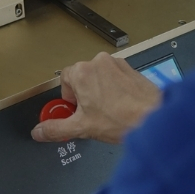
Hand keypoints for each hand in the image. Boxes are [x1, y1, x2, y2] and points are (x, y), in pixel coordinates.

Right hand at [31, 52, 161, 143]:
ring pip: (100, 77)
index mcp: (83, 72)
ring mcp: (117, 64)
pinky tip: (120, 106)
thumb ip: (56, 129)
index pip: (64, 79)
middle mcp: (100, 63)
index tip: (73, 109)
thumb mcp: (81, 128)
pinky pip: (116, 77)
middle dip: (84, 95)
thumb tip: (40, 131)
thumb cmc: (124, 118)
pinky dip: (115, 89)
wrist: (154, 117)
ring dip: (100, 92)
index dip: (68, 97)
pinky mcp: (132, 70)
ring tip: (108, 111)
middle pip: (82, 77)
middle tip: (91, 113)